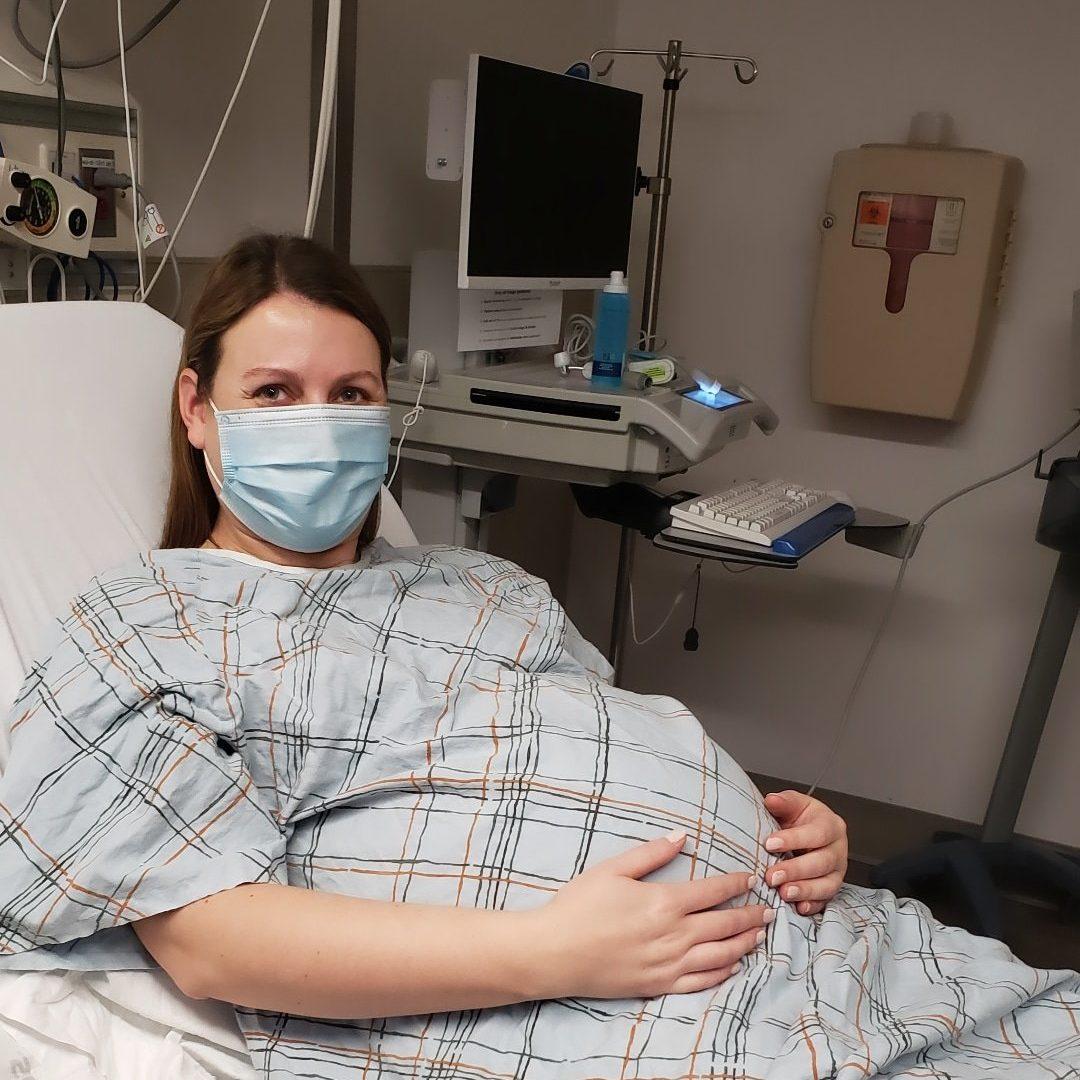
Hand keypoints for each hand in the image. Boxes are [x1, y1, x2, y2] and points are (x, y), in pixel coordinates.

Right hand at [533, 831, 771, 998]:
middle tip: (769, 908)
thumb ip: (650, 853)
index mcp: (664, 902)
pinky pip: (701, 981)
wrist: (555, 952)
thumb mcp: (612, 869)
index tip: (750, 879)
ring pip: (720, 954)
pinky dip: (723, 973)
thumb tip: (681, 837)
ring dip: (744, 943)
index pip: (712, 891)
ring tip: (759, 934)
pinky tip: (733, 965)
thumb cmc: (579, 906)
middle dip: (750, 914)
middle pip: (724, 923)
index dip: (735, 884)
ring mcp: (668, 964)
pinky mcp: (659, 985)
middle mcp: (673, 935)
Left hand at [763, 791, 847, 915]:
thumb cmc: (800, 819)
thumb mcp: (793, 805)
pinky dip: (812, 905)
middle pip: (822, 862)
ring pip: (827, 884)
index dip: (794, 839)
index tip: (770, 843)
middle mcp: (838, 849)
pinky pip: (826, 901)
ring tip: (783, 893)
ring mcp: (837, 872)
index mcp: (831, 825)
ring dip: (805, 890)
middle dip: (796, 870)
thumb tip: (772, 800)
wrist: (804, 834)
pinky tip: (798, 907)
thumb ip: (784, 802)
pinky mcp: (831, 889)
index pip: (817, 833)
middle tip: (772, 875)